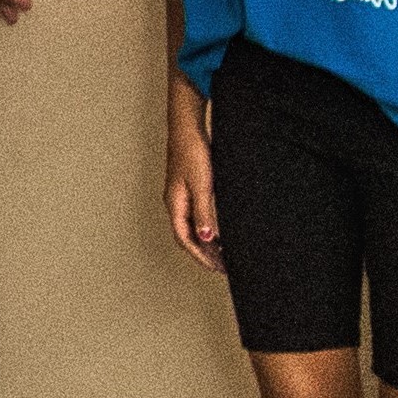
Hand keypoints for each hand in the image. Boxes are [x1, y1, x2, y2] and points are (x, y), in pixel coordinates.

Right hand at [164, 110, 220, 267]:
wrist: (189, 129)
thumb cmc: (193, 153)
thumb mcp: (202, 185)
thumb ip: (204, 212)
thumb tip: (207, 238)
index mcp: (175, 204)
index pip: (185, 239)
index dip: (200, 256)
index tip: (216, 268)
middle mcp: (176, 203)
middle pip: (187, 236)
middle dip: (204, 254)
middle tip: (221, 267)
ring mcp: (181, 196)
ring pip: (192, 227)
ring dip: (206, 242)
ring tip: (223, 254)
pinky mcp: (189, 188)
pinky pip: (197, 216)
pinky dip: (207, 228)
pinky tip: (219, 230)